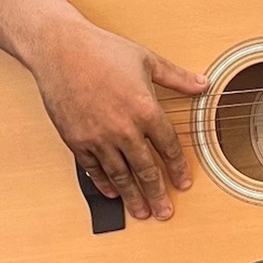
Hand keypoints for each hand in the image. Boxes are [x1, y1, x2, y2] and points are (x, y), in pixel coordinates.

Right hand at [29, 21, 208, 219]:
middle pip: (146, 170)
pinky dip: (104, 184)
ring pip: (120, 175)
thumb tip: (203, 84)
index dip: (179, 168)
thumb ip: (178, 78)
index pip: (169, 147)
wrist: (59, 49)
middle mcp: (124, 128)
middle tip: (165, 212)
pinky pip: (93, 169)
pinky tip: (113, 193)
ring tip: (142, 213)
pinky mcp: (76, 140)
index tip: (184, 183)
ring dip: (132, 197)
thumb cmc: (102, 50)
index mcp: (145, 109)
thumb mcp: (147, 60)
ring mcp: (98, 137)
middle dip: (158, 194)